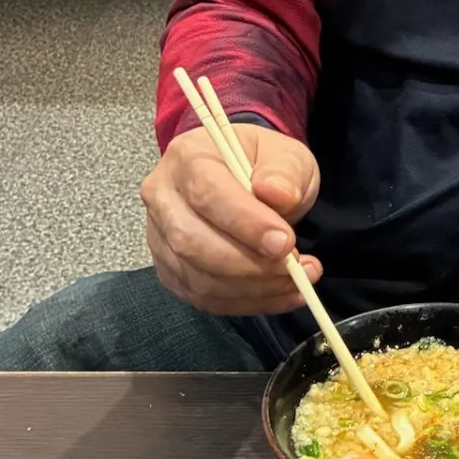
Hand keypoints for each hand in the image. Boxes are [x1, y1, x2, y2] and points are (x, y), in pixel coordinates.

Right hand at [141, 123, 322, 315]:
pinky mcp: (170, 270)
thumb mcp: (286, 155)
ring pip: (197, 276)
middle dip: (249, 264)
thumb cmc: (263, 166)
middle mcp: (162, 196)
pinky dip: (246, 303)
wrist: (248, 182)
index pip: (206, 193)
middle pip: (192, 242)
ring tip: (298, 282)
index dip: (245, 223)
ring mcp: (160, 237)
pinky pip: (203, 297)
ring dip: (253, 288)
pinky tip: (281, 294)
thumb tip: (277, 195)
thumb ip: (284, 171)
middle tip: (296, 268)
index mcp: (187, 156)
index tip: (285, 242)